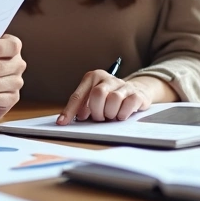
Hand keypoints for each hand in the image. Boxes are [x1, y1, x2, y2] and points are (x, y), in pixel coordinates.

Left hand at [58, 72, 172, 123]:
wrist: (137, 90)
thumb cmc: (109, 97)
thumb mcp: (94, 98)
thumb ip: (83, 106)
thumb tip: (74, 118)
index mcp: (93, 77)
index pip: (78, 95)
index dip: (70, 110)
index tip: (62, 123)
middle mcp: (107, 79)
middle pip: (97, 94)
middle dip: (96, 111)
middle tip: (99, 118)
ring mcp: (123, 85)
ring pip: (114, 99)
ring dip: (110, 113)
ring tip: (110, 116)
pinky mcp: (136, 93)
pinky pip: (128, 104)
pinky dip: (123, 114)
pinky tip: (121, 115)